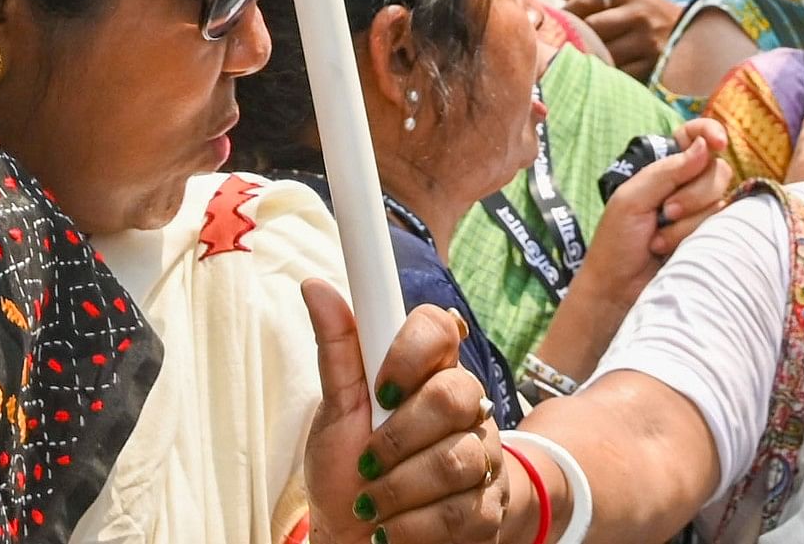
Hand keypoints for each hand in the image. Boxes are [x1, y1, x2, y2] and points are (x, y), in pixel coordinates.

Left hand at [302, 284, 506, 543]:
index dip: (412, 351)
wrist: (360, 543)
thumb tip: (315, 287)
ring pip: (457, 459)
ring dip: (399, 490)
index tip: (380, 388)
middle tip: (368, 461)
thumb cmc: (350, 472)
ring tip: (372, 505)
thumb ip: (337, 353)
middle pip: (454, 394)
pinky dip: (414, 527)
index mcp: (425, 374)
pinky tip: (393, 530)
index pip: (438, 327)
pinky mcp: (488, 510)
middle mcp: (463, 408)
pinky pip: (462, 512)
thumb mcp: (336, 414)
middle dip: (400, 436)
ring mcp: (482, 459)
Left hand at [527, 118, 726, 381]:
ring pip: (719, 201)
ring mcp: (699, 214)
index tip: (717, 142)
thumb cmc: (616, 242)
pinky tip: (672, 250)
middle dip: (692, 193)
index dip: (709, 133)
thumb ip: (668, 171)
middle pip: (716, 170)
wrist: (617, 290)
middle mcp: (686, 187)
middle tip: (664, 212)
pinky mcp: (708, 239)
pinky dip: (694, 237)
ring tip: (659, 240)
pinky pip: (721, 227)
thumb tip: (706, 147)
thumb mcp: (633, 199)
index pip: (694, 138)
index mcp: (664, 169)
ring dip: (687, 222)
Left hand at [565, 0, 681, 77]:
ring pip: (604, 53)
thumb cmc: (650, 15)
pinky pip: (619, 74)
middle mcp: (640, 16)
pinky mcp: (653, 68)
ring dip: (587, 58)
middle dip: (574, 36)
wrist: (695, 39)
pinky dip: (606, 75)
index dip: (567, 9)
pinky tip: (598, 74)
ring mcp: (648, 44)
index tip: (555, 19)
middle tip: (558, 43)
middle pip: (593, 27)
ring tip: (574, 60)